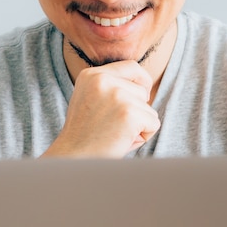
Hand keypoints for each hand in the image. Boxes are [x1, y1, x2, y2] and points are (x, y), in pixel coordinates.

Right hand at [44, 61, 160, 157]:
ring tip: (116, 135)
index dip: (142, 81)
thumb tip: (146, 87)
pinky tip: (123, 141)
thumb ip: (114, 91)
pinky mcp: (129, 113)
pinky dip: (144, 136)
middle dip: (137, 111)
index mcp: (92, 75)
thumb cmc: (86, 137)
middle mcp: (103, 80)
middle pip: (143, 91)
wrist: (73, 159)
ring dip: (139, 126)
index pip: (131, 67)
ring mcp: (117, 96)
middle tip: (114, 127)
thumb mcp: (94, 102)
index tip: (143, 94)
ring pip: (149, 109)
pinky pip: (153, 124)